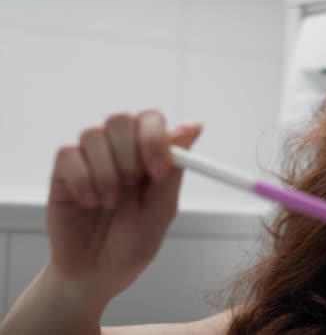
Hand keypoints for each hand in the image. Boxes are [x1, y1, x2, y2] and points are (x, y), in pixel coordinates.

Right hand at [46, 109, 201, 299]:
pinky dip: (83, 181)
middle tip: (131, 186)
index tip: (157, 171)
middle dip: (129, 154)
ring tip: (110, 203)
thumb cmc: (132, 244)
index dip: (154, 138)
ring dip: (106, 172)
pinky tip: (90, 202)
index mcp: (149, 156)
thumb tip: (194, 127)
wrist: (95, 273)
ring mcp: (91, 158)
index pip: (151, 120)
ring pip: (94, 134)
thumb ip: (174, 170)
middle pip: (121, 119)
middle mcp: (120, 151)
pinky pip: (69, 153)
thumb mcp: (161, 212)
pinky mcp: (64, 170)